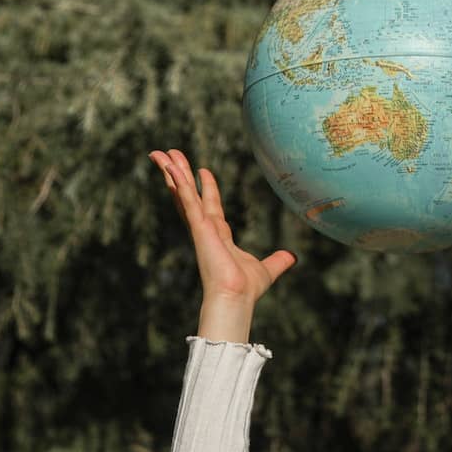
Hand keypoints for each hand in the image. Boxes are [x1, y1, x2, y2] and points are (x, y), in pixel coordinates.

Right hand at [149, 149, 296, 305]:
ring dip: (172, 172)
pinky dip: (179, 184)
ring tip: (159, 153)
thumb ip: (277, 261)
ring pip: (183, 193)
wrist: (236, 298)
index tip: (202, 171)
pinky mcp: (199, 228)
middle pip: (189, 194)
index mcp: (219, 236)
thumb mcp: (267, 270)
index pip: (210, 206)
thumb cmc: (246, 289)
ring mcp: (200, 227)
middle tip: (169, 155)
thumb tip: (292, 258)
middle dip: (179, 175)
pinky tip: (170, 168)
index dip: (207, 188)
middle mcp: (206, 229)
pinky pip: (187, 200)